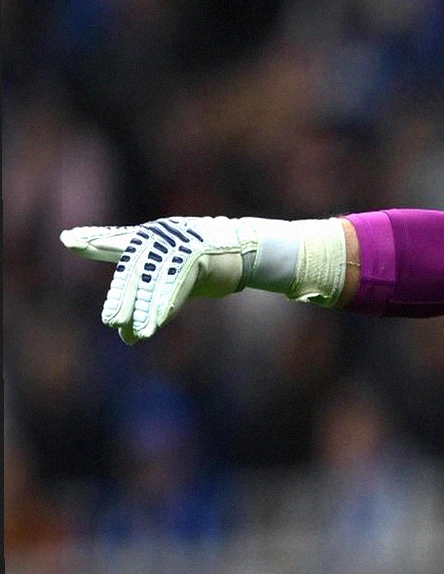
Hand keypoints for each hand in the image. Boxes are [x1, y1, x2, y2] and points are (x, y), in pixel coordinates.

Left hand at [61, 217, 250, 343]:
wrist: (245, 251)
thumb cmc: (206, 267)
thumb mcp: (171, 283)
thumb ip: (146, 303)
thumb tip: (125, 337)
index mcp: (150, 239)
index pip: (116, 241)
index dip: (93, 242)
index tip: (68, 239)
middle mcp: (159, 236)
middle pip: (133, 270)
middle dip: (123, 298)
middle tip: (112, 322)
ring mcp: (177, 243)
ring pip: (153, 281)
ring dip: (145, 310)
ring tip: (136, 333)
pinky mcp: (195, 253)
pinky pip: (176, 283)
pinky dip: (167, 304)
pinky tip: (157, 323)